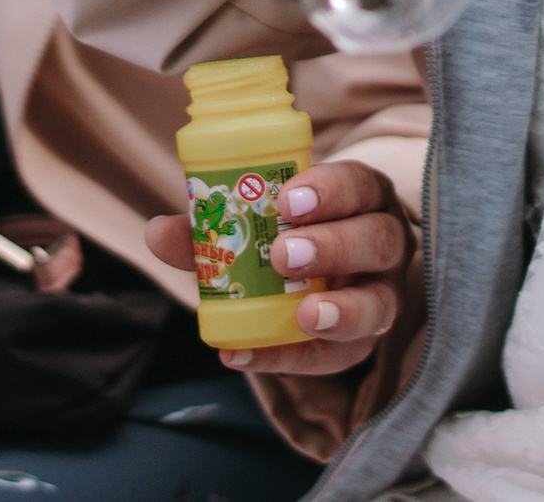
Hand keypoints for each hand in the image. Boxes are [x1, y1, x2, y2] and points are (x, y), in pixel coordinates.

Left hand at [147, 159, 409, 372]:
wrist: (322, 278)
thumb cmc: (289, 232)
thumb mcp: (259, 219)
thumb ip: (214, 226)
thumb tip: (159, 232)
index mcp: (361, 196)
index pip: (359, 184)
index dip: (330, 191)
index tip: (286, 201)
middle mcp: (384, 242)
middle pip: (377, 240)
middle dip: (332, 246)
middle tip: (283, 254)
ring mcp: (380, 293)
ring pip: (377, 302)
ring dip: (340, 310)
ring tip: (304, 314)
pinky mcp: (363, 341)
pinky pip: (339, 355)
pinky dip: (291, 358)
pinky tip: (246, 357)